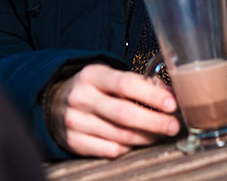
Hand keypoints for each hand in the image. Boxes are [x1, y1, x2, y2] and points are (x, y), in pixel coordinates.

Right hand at [46, 64, 179, 157]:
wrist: (54, 102)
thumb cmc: (92, 89)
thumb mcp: (108, 76)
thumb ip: (137, 83)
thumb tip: (170, 94)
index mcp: (92, 75)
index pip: (126, 84)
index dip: (152, 95)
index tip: (171, 103)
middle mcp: (81, 97)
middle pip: (124, 113)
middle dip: (154, 122)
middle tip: (173, 126)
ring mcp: (75, 121)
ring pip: (119, 136)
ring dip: (146, 137)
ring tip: (160, 134)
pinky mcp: (73, 141)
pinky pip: (108, 150)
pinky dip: (126, 149)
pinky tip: (134, 142)